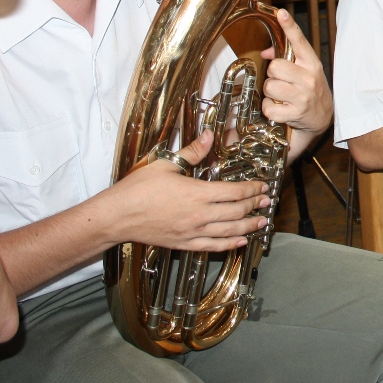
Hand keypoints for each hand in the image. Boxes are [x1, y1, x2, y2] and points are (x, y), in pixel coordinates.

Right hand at [108, 131, 267, 251]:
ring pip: (228, 231)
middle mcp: (199, 215)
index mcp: (197, 193)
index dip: (251, 189)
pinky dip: (229, 244)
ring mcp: (192, 232)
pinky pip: (213, 246)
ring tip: (261, 222)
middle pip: (235, 211)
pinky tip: (239, 242)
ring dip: (248, 226)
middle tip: (265, 202)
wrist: (116, 217)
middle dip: (254, 206)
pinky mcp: (184, 244)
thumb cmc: (137, 191)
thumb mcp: (165, 165)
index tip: (261, 186)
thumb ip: (192, 152)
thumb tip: (209, 136)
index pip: (234, 192)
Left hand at [261, 9, 332, 138]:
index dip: (289, 26)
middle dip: (272, 74)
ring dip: (270, 92)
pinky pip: (268, 107)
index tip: (281, 13)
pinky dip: (270, 109)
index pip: (298, 41)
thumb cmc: (310, 90)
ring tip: (281, 95)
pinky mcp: (295, 113)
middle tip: (281, 81)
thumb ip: (287, 58)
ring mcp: (302, 96)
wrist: (322, 117)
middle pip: (274, 66)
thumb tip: (265, 52)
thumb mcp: (304, 71)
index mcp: (311, 63)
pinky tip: (280, 108)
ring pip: (269, 86)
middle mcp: (309, 78)